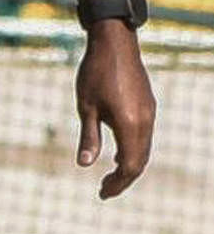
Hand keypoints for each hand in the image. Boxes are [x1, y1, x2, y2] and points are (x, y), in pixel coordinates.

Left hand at [75, 20, 155, 197]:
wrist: (114, 40)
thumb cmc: (95, 71)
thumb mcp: (86, 105)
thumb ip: (88, 137)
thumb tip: (84, 165)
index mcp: (130, 125)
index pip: (128, 167)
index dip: (116, 184)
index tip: (101, 193)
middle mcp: (145, 122)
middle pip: (139, 161)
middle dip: (122, 179)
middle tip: (105, 189)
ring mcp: (149, 112)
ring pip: (144, 149)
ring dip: (129, 164)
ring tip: (110, 174)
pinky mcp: (148, 103)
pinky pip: (145, 135)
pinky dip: (134, 149)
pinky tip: (119, 150)